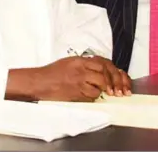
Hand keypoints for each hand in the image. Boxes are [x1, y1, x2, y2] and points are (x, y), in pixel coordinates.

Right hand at [7, 56, 130, 102]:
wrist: (40, 82)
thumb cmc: (52, 73)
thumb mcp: (69, 62)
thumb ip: (85, 64)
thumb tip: (101, 70)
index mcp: (79, 60)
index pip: (103, 63)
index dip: (113, 71)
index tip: (117, 77)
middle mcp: (80, 69)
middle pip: (105, 73)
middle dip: (114, 82)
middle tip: (117, 90)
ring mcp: (78, 81)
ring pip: (100, 86)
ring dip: (103, 90)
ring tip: (101, 92)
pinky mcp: (76, 93)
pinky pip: (92, 96)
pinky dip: (94, 96)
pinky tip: (89, 95)